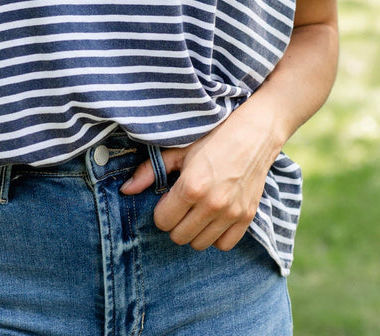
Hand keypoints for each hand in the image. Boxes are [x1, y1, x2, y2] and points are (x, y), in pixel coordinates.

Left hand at [120, 112, 279, 251]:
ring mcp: (232, 213)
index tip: (168, 198)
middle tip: (181, 205)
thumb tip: (125, 190)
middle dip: (175, 222)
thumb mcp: (178, 150)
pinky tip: (214, 218)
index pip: (162, 221)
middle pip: (179, 237)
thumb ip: (150, 171)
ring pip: (200, 244)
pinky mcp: (247, 217)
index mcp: (191, 187)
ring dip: (194, 230)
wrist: (254, 133)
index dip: (161, 210)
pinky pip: (224, 245)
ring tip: (197, 210)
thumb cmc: (213, 138)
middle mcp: (212, 204)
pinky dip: (216, 235)